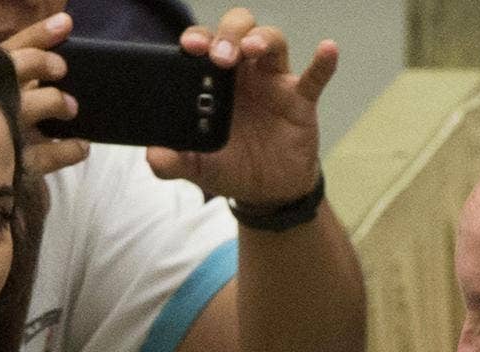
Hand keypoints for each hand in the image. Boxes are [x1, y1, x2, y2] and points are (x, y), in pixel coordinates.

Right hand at [2, 12, 89, 175]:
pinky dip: (72, 149)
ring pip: (45, 103)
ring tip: (71, 108)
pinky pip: (52, 154)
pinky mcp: (16, 162)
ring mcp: (6, 128)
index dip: (43, 33)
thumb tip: (42, 47)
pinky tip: (81, 145)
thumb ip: (1, 72)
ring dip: (62, 102)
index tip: (66, 26)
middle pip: (31, 66)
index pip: (16, 45)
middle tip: (61, 71)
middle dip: (50, 64)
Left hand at [148, 9, 333, 203]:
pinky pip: (314, 77)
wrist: (267, 193)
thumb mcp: (199, 168)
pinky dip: (322, 64)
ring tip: (251, 50)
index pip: (206, 45)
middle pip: (239, 30)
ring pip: (272, 42)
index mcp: (216, 81)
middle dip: (228, 34)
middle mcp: (245, 73)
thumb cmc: (233, 168)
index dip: (198, 38)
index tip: (190, 46)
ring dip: (262, 39)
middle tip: (219, 56)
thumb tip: (153, 157)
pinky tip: (327, 49)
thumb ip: (174, 161)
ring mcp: (274, 83)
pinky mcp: (300, 101)